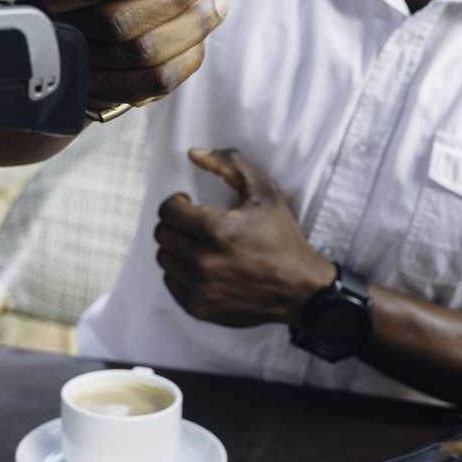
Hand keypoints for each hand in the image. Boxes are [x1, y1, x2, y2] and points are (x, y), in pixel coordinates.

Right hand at [41, 0, 227, 110]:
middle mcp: (65, 31)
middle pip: (120, 27)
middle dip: (172, 3)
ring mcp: (89, 66)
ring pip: (144, 58)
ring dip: (189, 29)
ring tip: (214, 4)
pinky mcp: (117, 90)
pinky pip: (155, 84)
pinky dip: (186, 56)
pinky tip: (200, 34)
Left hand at [154, 148, 335, 327]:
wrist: (299, 290)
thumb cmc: (282, 238)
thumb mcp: (264, 192)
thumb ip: (230, 164)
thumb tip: (193, 153)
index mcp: (216, 230)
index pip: (168, 210)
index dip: (177, 203)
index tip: (190, 205)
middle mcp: (203, 261)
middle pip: (162, 234)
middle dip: (176, 224)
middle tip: (195, 224)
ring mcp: (199, 287)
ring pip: (163, 258)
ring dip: (176, 247)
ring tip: (198, 245)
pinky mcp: (197, 307)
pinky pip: (170, 282)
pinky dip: (180, 271)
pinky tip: (202, 266)